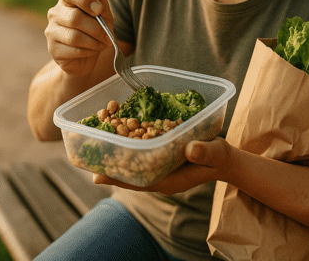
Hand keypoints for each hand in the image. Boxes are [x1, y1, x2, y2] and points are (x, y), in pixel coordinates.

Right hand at [45, 0, 112, 76]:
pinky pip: (73, 50)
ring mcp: (51, 31)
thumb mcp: (101, 10)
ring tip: (102, 44)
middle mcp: (55, 13)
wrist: (90, 54)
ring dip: (94, 42)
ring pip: (75, 36)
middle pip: (75, 18)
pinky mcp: (52, 49)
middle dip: (97, 29)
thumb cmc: (96, 27)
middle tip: (108, 36)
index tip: (99, 10)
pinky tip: (91, 51)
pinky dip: (88, 51)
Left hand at [93, 137, 234, 194]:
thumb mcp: (216, 154)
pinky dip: (128, 140)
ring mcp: (157, 165)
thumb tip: (190, 148)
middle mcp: (158, 174)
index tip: (97, 175)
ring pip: (131, 162)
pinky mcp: (159, 153)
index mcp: (169, 180)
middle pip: (129, 173)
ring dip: (115, 152)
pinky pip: (140, 150)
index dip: (118, 178)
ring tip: (94, 140)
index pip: (138, 182)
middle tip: (86, 157)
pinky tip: (116, 127)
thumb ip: (205, 152)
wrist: (222, 158)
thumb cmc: (219, 158)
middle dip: (109, 165)